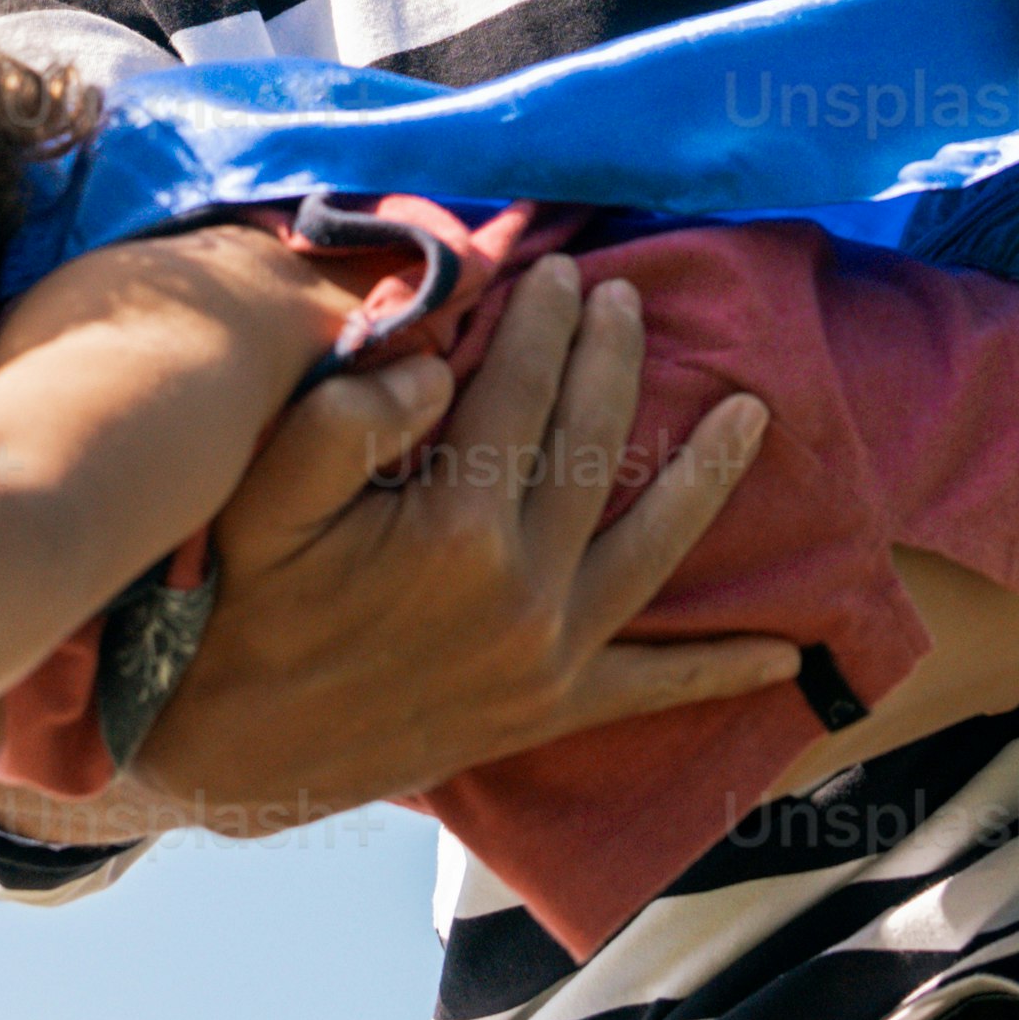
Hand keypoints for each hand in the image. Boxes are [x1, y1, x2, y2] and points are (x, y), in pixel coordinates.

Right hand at [119, 269, 782, 833]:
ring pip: (653, 548)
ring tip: (750, 414)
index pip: (521, 392)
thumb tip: (436, 364)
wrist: (233, 749)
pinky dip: (719, 672)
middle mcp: (522, 589)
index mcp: (456, 526)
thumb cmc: (244, 606)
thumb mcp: (263, 500)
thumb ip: (343, 420)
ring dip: (707, 476)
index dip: (542, 321)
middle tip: (628, 299)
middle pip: (593, 447)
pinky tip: (785, 655)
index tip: (555, 270)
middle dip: (614, 360)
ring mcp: (548, 655)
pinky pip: (653, 687)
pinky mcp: (551, 709)